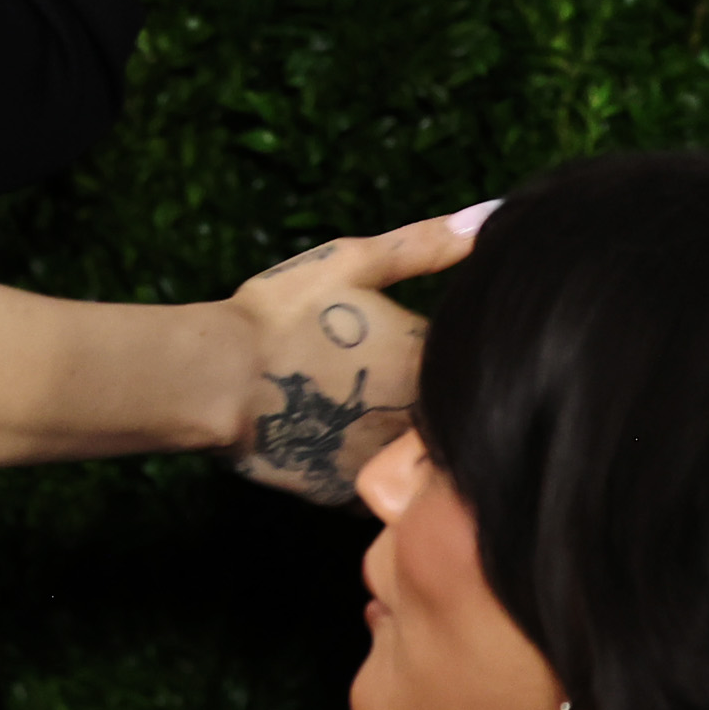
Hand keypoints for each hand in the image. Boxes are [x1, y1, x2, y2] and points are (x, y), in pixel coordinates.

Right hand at [224, 213, 475, 507]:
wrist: (216, 379)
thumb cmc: (283, 313)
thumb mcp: (354, 262)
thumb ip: (427, 245)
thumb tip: (491, 214)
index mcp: (428, 364)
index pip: (469, 358)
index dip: (445, 344)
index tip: (401, 332)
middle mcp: (417, 424)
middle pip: (443, 411)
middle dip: (422, 391)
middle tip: (369, 364)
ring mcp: (382, 465)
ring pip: (410, 455)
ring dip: (395, 432)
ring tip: (352, 400)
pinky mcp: (346, 496)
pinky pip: (371, 485)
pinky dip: (359, 462)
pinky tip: (332, 433)